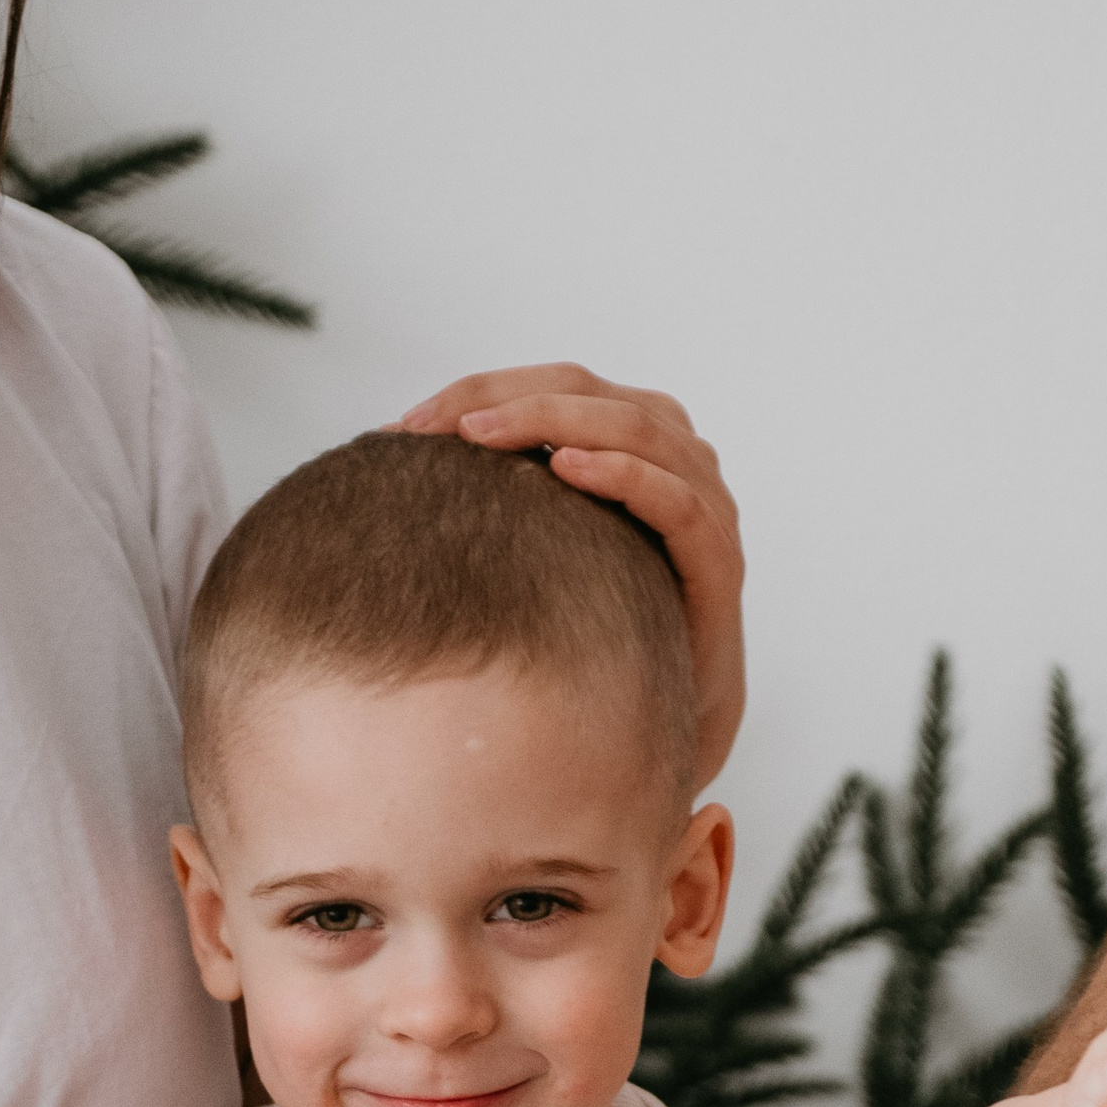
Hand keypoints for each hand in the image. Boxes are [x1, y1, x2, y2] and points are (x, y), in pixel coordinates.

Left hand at [396, 364, 744, 782]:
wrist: (666, 723)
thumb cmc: (597, 630)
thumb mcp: (539, 549)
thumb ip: (500, 500)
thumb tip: (388, 469)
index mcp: (631, 442)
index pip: (557, 383)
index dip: (480, 390)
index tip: (405, 425)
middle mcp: (676, 458)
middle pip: (589, 390)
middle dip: (503, 398)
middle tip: (431, 426)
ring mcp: (704, 504)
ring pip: (636, 427)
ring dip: (555, 420)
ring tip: (480, 436)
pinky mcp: (718, 561)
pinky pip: (676, 500)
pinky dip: (624, 474)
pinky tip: (567, 469)